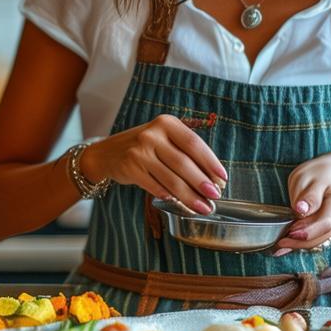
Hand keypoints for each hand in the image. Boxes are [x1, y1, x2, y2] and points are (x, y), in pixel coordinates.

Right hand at [79, 115, 227, 214]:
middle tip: (215, 195)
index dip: (210, 162)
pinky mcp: (130, 168)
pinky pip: (155, 187)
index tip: (223, 178)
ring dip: (189, 196)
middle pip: (183, 163)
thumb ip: (185, 151)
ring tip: (203, 206)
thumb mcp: (164, 137)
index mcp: (166, 123)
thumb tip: (213, 177)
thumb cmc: (145, 146)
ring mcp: (139, 152)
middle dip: (202, 182)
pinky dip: (170, 197)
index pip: (194, 143)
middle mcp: (152, 134)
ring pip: (171, 179)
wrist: (107, 153)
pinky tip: (180, 204)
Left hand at [273, 150, 330, 256]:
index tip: (291, 230)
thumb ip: (308, 194)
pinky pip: (315, 239)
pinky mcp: (326, 227)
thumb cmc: (323, 174)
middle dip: (301, 242)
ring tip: (280, 247)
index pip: (326, 222)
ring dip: (300, 246)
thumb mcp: (311, 176)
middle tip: (280, 242)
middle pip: (323, 236)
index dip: (308, 230)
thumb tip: (300, 210)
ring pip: (320, 241)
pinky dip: (300, 244)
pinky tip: (286, 247)